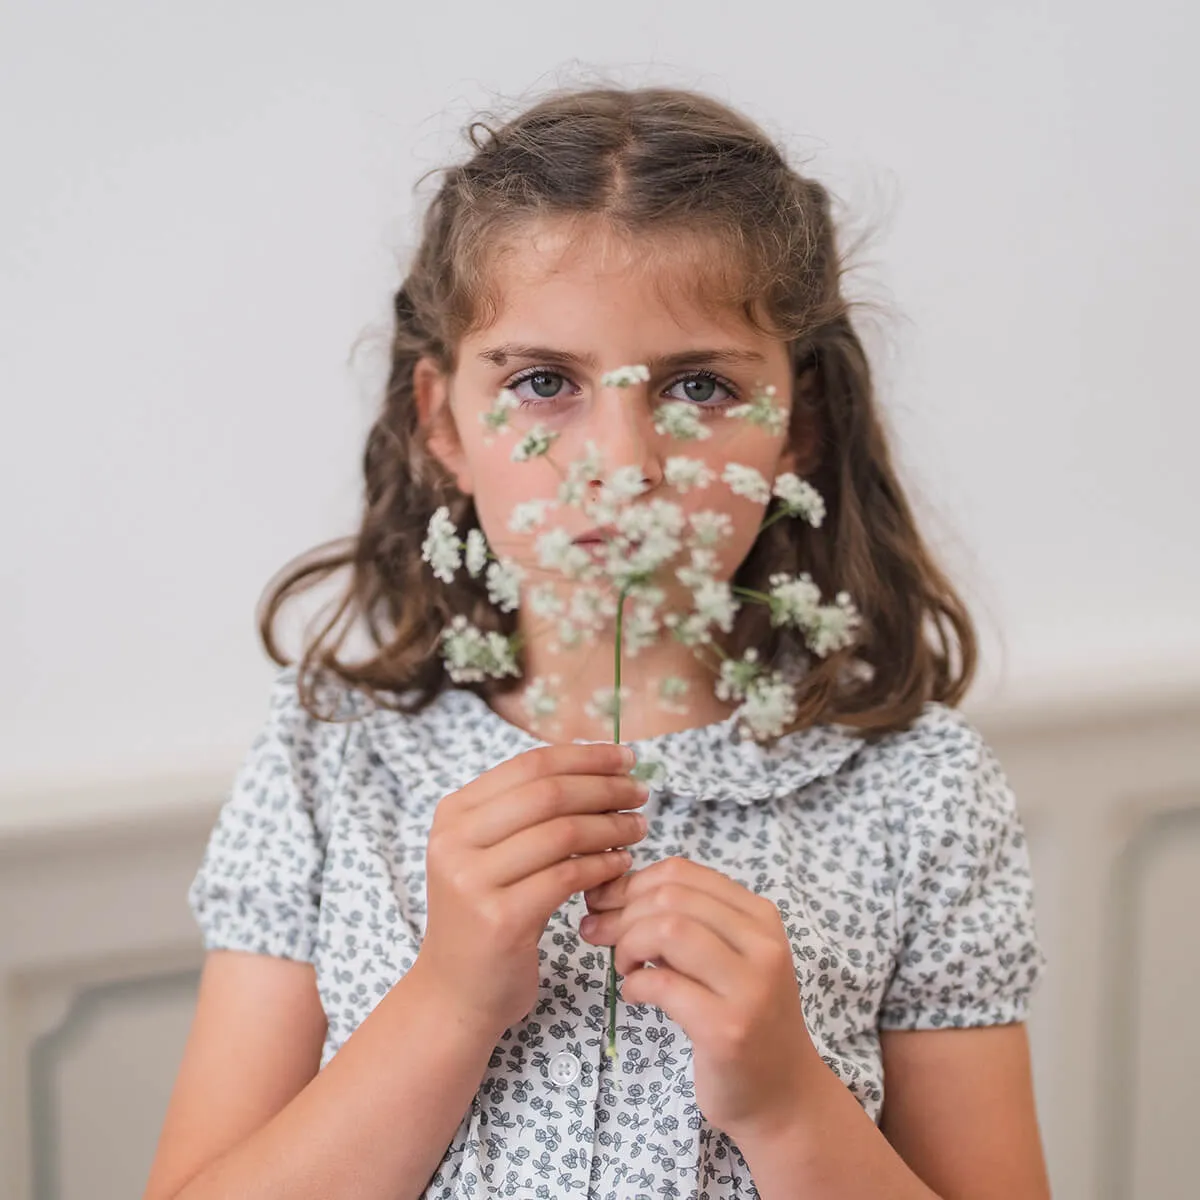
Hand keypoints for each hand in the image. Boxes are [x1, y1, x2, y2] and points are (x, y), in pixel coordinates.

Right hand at [416, 742, 649, 1036]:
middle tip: (640, 793)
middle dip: (604, 788)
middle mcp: (455, 841)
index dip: (585, 756)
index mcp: (454, 813)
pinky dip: (604, 865)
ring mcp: (473, 880)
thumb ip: (527, 813)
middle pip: (548, 792)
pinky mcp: (500, 919)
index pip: (529, 764)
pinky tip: (623, 864)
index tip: (625, 759)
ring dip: (611, 826)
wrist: (456, 994)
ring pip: (562, 832)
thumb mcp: (491, 854)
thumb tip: (597, 765)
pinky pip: (568, 877)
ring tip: (638, 828)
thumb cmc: (488, 915)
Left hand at [579, 856, 825, 1140]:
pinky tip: (635, 994)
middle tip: (600, 936)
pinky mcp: (728, 1028)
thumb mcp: (724, 956)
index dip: (632, 883)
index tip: (606, 904)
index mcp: (759, 916)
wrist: (783, 1093)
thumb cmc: (741, 1016)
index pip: (683, 872)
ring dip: (628, 944)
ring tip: (625, 966)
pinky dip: (634, 985)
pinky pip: (663, 984)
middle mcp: (761, 944)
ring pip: (668, 930)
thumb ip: (683, 922)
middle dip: (622, 913)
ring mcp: (748, 986)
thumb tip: (607, 893)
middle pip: (671, 897)